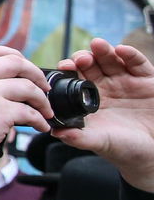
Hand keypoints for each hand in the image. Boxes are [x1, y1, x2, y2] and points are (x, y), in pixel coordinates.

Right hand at [0, 44, 52, 180]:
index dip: (14, 55)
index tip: (25, 67)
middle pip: (16, 62)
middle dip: (36, 74)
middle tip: (43, 87)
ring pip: (28, 87)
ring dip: (42, 100)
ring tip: (45, 111)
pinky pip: (30, 112)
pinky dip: (40, 120)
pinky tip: (40, 126)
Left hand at [55, 39, 153, 188]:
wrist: (153, 153)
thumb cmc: (123, 148)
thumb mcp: (100, 142)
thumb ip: (79, 138)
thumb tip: (55, 133)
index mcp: (88, 98)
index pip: (76, 78)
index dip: (70, 70)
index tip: (64, 67)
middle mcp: (105, 86)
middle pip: (92, 65)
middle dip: (84, 58)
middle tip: (81, 59)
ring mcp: (125, 81)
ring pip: (111, 60)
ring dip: (103, 51)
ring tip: (97, 45)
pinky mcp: (147, 81)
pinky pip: (137, 64)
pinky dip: (130, 55)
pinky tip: (122, 50)